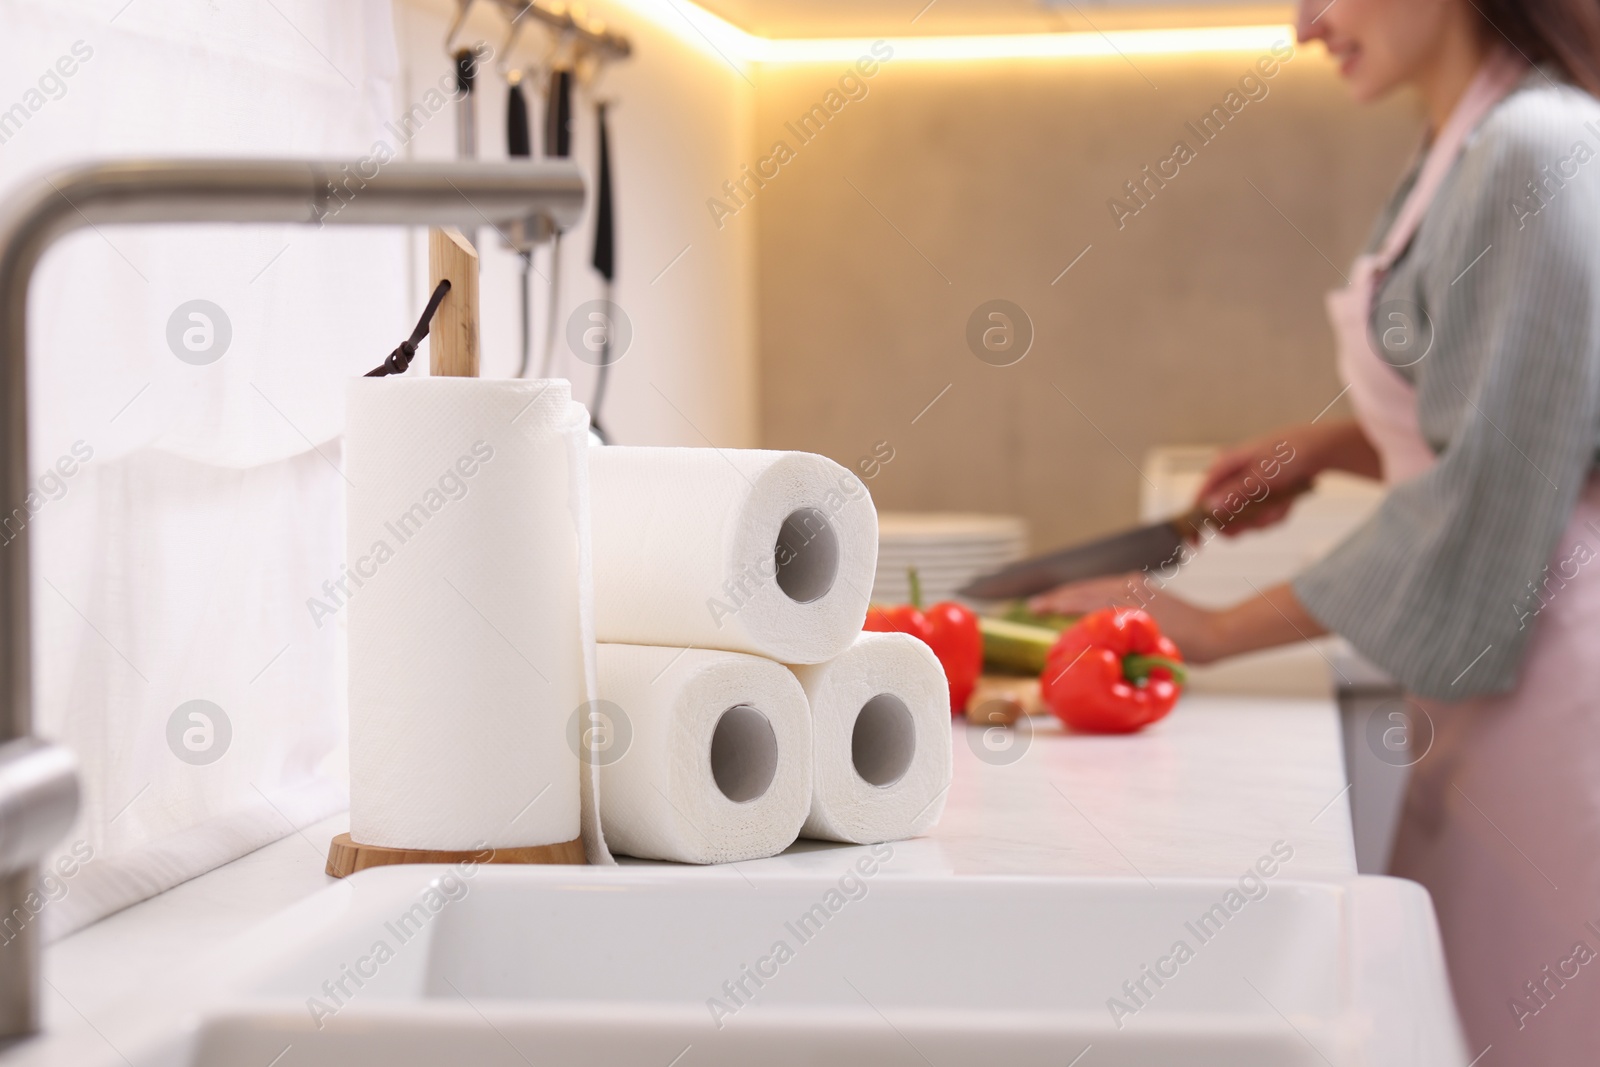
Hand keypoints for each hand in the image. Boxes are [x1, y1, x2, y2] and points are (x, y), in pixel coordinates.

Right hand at [1027, 574, 1226, 663]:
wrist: (1214, 632)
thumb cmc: (1185, 646)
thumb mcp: (1148, 647)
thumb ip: (1120, 643)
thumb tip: (1092, 650)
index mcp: (1126, 602)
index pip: (1082, 599)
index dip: (1056, 604)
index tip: (1035, 609)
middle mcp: (1128, 587)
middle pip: (1083, 589)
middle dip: (1057, 597)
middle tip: (1033, 606)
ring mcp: (1136, 584)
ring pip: (1094, 585)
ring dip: (1070, 593)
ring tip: (1051, 602)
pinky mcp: (1143, 586)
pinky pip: (1108, 586)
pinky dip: (1089, 591)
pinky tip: (1081, 598)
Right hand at [1195, 420, 1377, 537]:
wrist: (1318, 450)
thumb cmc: (1286, 453)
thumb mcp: (1259, 474)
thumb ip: (1234, 493)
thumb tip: (1209, 507)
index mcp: (1222, 469)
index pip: (1199, 500)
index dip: (1196, 523)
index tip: (1197, 544)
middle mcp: (1230, 482)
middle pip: (1225, 517)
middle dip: (1247, 521)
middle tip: (1264, 515)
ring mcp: (1246, 492)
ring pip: (1247, 522)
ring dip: (1266, 517)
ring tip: (1282, 501)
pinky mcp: (1261, 500)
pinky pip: (1262, 519)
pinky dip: (1276, 514)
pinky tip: (1287, 501)